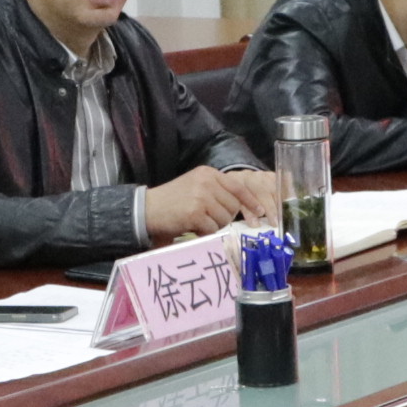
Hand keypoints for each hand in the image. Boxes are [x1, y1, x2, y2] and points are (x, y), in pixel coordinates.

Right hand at [146, 164, 283, 239]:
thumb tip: (241, 205)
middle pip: (233, 205)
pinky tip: (192, 228)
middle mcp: (206, 181)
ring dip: (213, 226)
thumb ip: (215, 191)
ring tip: (196, 222)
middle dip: (224, 217)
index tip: (260, 211)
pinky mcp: (195, 212)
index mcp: (208, 173)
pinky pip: (212, 228)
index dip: (250, 201)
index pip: (238, 186)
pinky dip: (204, 232)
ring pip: (224, 218)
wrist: (146, 209)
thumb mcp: (195, 186)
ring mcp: (201, 196)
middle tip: (206, 219)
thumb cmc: (171, 201)